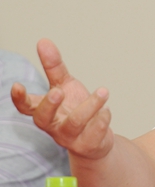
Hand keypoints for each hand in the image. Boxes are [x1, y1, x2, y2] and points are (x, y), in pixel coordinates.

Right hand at [11, 38, 113, 159]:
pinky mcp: (88, 145)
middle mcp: (54, 125)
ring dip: (89, 106)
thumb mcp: (66, 85)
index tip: (17, 86)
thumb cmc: (76, 109)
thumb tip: (43, 41)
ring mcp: (71, 137)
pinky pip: (93, 135)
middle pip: (43, 119)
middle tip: (59, 91)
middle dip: (49, 105)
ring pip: (74, 124)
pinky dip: (101, 121)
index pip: (26, 107)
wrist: (96, 140)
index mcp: (46, 111)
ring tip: (102, 91)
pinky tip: (107, 111)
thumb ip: (54, 66)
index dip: (20, 98)